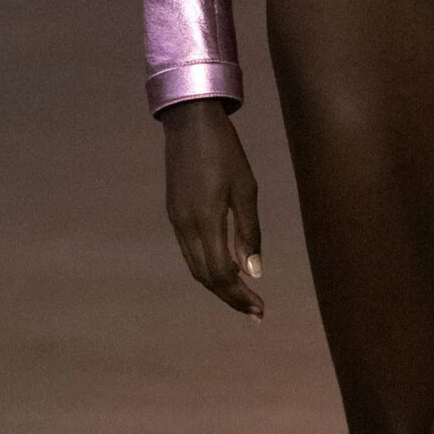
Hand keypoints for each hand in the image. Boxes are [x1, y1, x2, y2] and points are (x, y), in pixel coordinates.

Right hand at [160, 98, 263, 318]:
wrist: (189, 121)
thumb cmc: (225, 151)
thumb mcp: (246, 188)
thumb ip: (248, 232)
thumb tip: (255, 272)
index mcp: (205, 221)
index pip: (221, 274)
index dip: (239, 296)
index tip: (259, 311)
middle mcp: (185, 227)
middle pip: (205, 277)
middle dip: (230, 297)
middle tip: (255, 312)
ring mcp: (176, 220)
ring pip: (195, 267)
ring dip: (218, 285)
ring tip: (243, 295)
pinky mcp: (174, 213)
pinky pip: (190, 251)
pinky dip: (208, 266)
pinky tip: (226, 266)